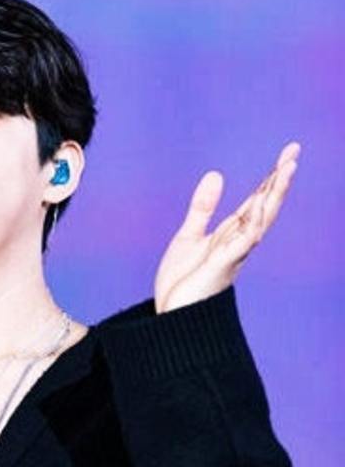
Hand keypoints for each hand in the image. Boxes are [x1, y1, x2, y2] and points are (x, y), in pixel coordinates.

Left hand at [153, 142, 299, 313]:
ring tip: (287, 168)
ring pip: (261, 220)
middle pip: (265, 205)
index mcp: (230, 234)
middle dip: (279, 179)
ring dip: (273, 195)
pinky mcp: (222, 266)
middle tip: (294, 151)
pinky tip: (262, 205)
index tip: (288, 153)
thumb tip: (216, 173)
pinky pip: (243, 242)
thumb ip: (203, 208)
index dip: (271, 177)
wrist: (172, 315)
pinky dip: (254, 224)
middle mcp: (238, 242)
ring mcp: (233, 254)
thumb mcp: (189, 236)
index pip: (256, 200)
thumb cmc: (183, 282)